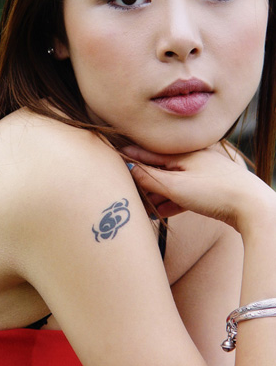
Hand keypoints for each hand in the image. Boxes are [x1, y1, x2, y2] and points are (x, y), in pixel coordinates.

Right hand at [122, 143, 272, 231]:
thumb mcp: (175, 186)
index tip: (112, 158)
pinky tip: (161, 213)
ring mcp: (203, 173)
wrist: (253, 208)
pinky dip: (172, 201)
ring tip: (142, 207)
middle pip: (159, 169)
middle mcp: (193, 158)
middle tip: (126, 192)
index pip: (148, 153)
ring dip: (156, 195)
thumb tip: (127, 168)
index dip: (129, 158)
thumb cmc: (214, 192)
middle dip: (143, 181)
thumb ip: (149, 177)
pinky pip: (185, 193)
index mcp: (183, 152)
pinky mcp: (210, 189)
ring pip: (172, 182)